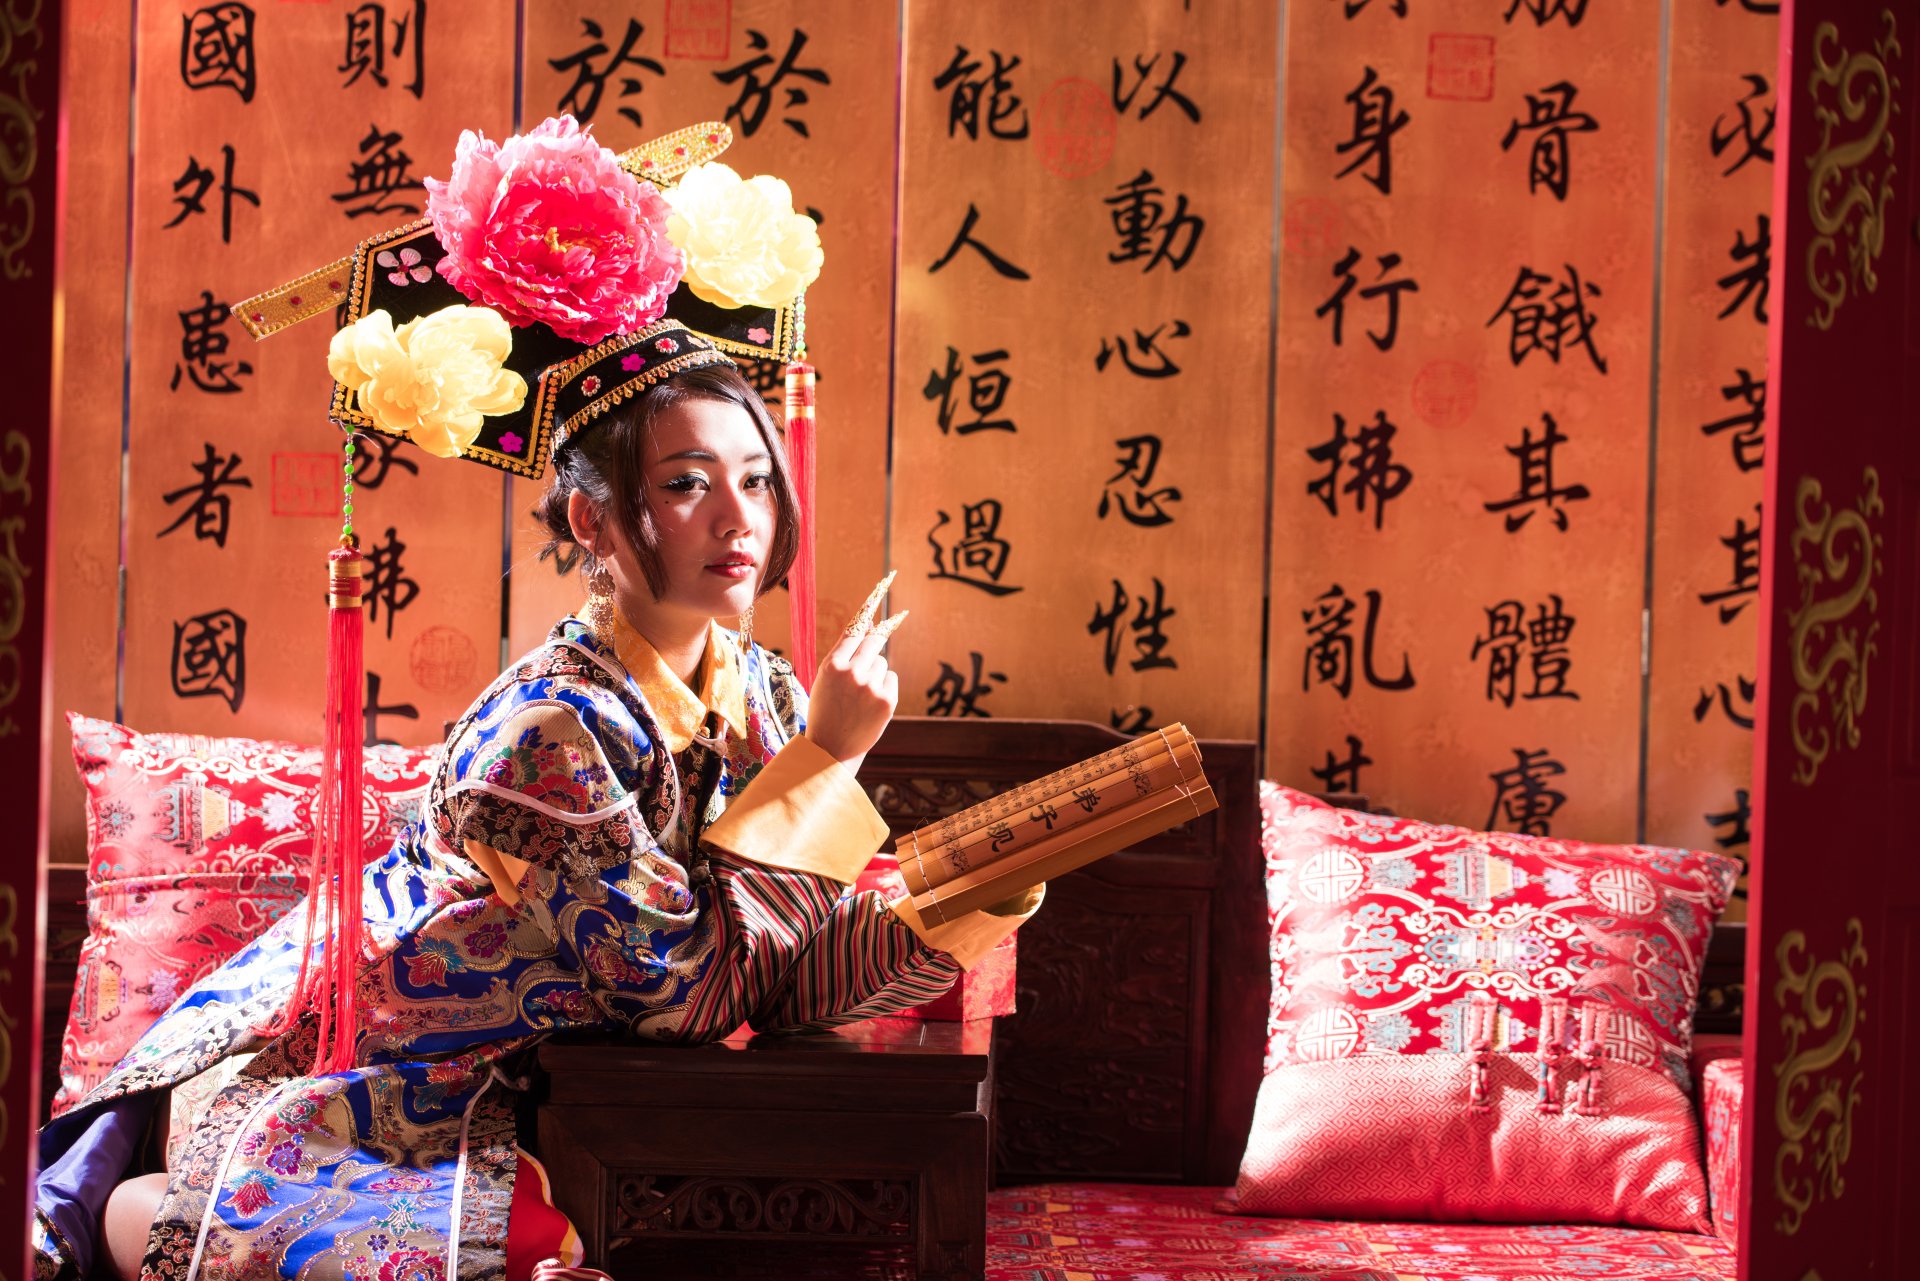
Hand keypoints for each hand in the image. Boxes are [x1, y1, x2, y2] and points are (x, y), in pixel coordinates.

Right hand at [806, 576, 906, 774]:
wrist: (831, 749)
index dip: (872, 604)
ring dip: (876, 674)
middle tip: (881, 639)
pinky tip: (870, 706)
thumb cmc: (827, 710)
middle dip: (876, 641)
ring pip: (883, 663)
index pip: (856, 627)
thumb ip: (846, 652)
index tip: (886, 582)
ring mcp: (871, 686)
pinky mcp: (887, 700)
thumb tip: (870, 624)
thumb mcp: (827, 679)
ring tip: (859, 698)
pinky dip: (885, 689)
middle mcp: (852, 672)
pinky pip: (891, 679)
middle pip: (875, 641)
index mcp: (832, 665)